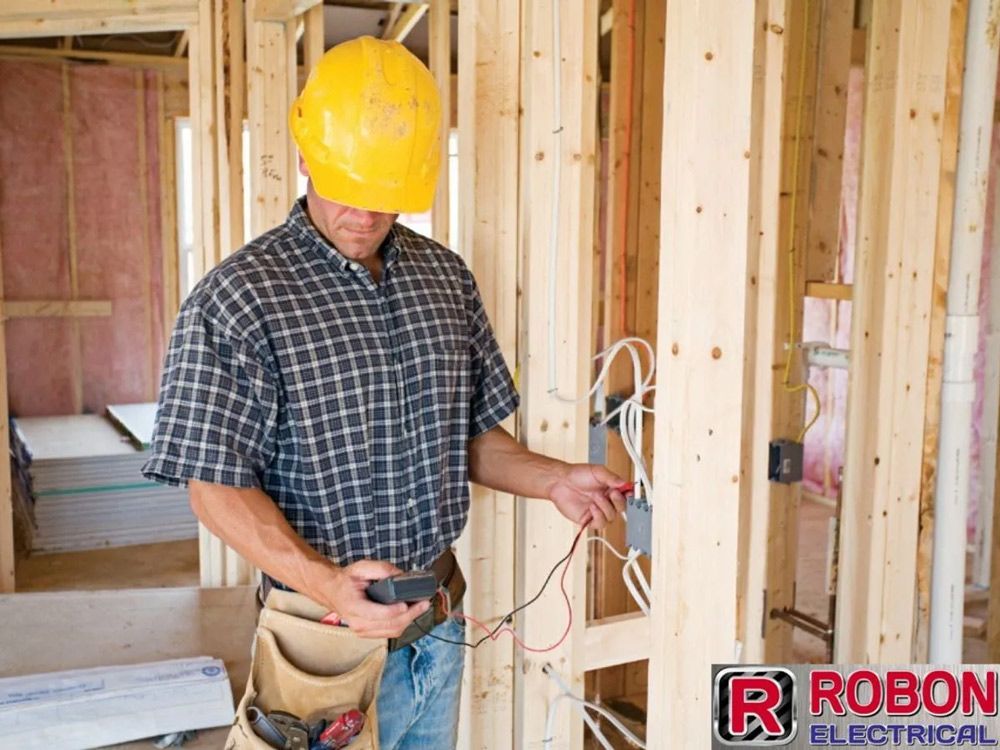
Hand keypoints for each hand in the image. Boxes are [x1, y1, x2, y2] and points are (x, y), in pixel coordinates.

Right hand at [314, 560, 430, 638]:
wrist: (332, 591)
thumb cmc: (346, 580)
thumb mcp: (361, 567)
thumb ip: (381, 569)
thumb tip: (401, 575)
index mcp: (353, 606)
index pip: (378, 614)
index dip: (396, 610)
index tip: (408, 602)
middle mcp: (358, 623)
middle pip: (390, 625)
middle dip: (410, 615)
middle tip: (424, 603)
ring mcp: (363, 631)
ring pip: (392, 631)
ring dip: (409, 620)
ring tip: (420, 607)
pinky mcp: (368, 633)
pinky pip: (389, 633)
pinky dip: (402, 624)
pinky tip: (410, 613)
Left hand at [548, 464, 627, 529]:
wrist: (560, 482)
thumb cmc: (576, 474)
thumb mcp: (597, 471)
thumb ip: (611, 477)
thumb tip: (624, 483)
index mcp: (610, 488)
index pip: (626, 495)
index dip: (630, 495)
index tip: (630, 492)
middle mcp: (606, 500)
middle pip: (621, 508)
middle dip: (619, 501)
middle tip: (612, 493)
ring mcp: (598, 510)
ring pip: (611, 517)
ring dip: (606, 507)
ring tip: (596, 498)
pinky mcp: (588, 519)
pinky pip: (600, 523)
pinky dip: (599, 516)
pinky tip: (593, 507)